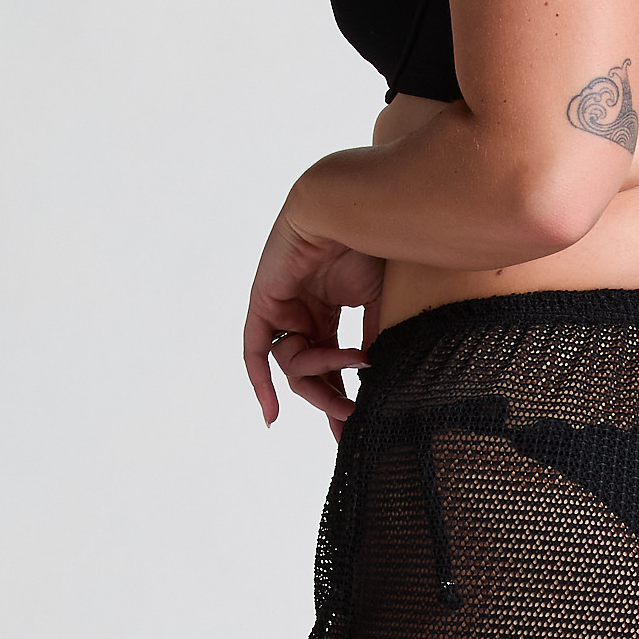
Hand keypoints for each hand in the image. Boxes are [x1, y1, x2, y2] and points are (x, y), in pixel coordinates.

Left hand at [244, 197, 383, 430]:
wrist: (356, 206)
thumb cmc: (375, 242)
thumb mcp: (383, 302)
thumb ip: (377, 339)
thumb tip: (383, 383)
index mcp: (329, 309)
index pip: (331, 366)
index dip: (342, 399)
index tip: (357, 432)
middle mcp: (303, 311)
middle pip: (310, 373)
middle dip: (330, 400)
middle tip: (351, 420)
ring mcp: (283, 307)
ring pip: (292, 364)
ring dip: (323, 371)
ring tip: (355, 360)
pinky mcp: (265, 300)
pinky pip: (254, 349)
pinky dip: (260, 381)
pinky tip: (273, 414)